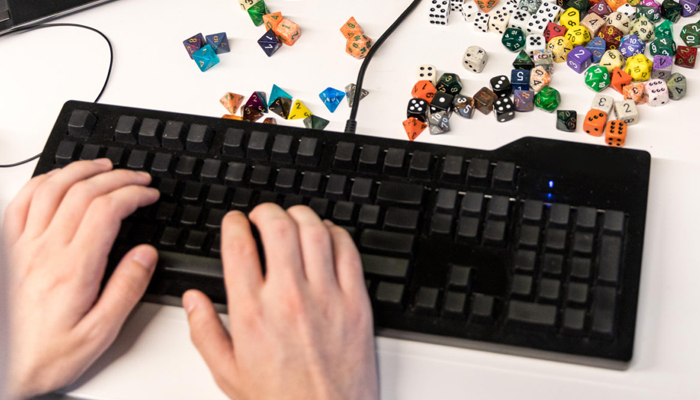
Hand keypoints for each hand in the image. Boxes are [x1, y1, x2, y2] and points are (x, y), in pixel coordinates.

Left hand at [4, 159, 159, 398]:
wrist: (4, 371)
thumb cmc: (46, 355)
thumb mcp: (100, 333)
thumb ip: (126, 289)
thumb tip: (145, 254)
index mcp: (73, 269)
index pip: (106, 211)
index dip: (132, 194)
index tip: (149, 195)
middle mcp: (44, 251)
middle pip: (82, 193)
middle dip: (116, 177)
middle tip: (137, 179)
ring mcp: (21, 247)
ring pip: (50, 189)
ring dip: (80, 171)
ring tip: (103, 167)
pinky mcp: (6, 250)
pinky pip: (20, 203)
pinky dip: (41, 182)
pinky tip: (56, 179)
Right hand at [183, 204, 377, 399]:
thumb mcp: (228, 373)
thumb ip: (203, 332)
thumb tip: (192, 300)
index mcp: (252, 312)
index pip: (239, 246)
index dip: (234, 224)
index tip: (235, 222)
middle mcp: (288, 297)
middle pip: (277, 227)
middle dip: (265, 211)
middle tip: (262, 215)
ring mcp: (326, 296)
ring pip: (314, 231)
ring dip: (300, 215)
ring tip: (292, 219)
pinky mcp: (355, 301)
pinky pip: (348, 251)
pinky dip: (336, 234)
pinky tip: (327, 236)